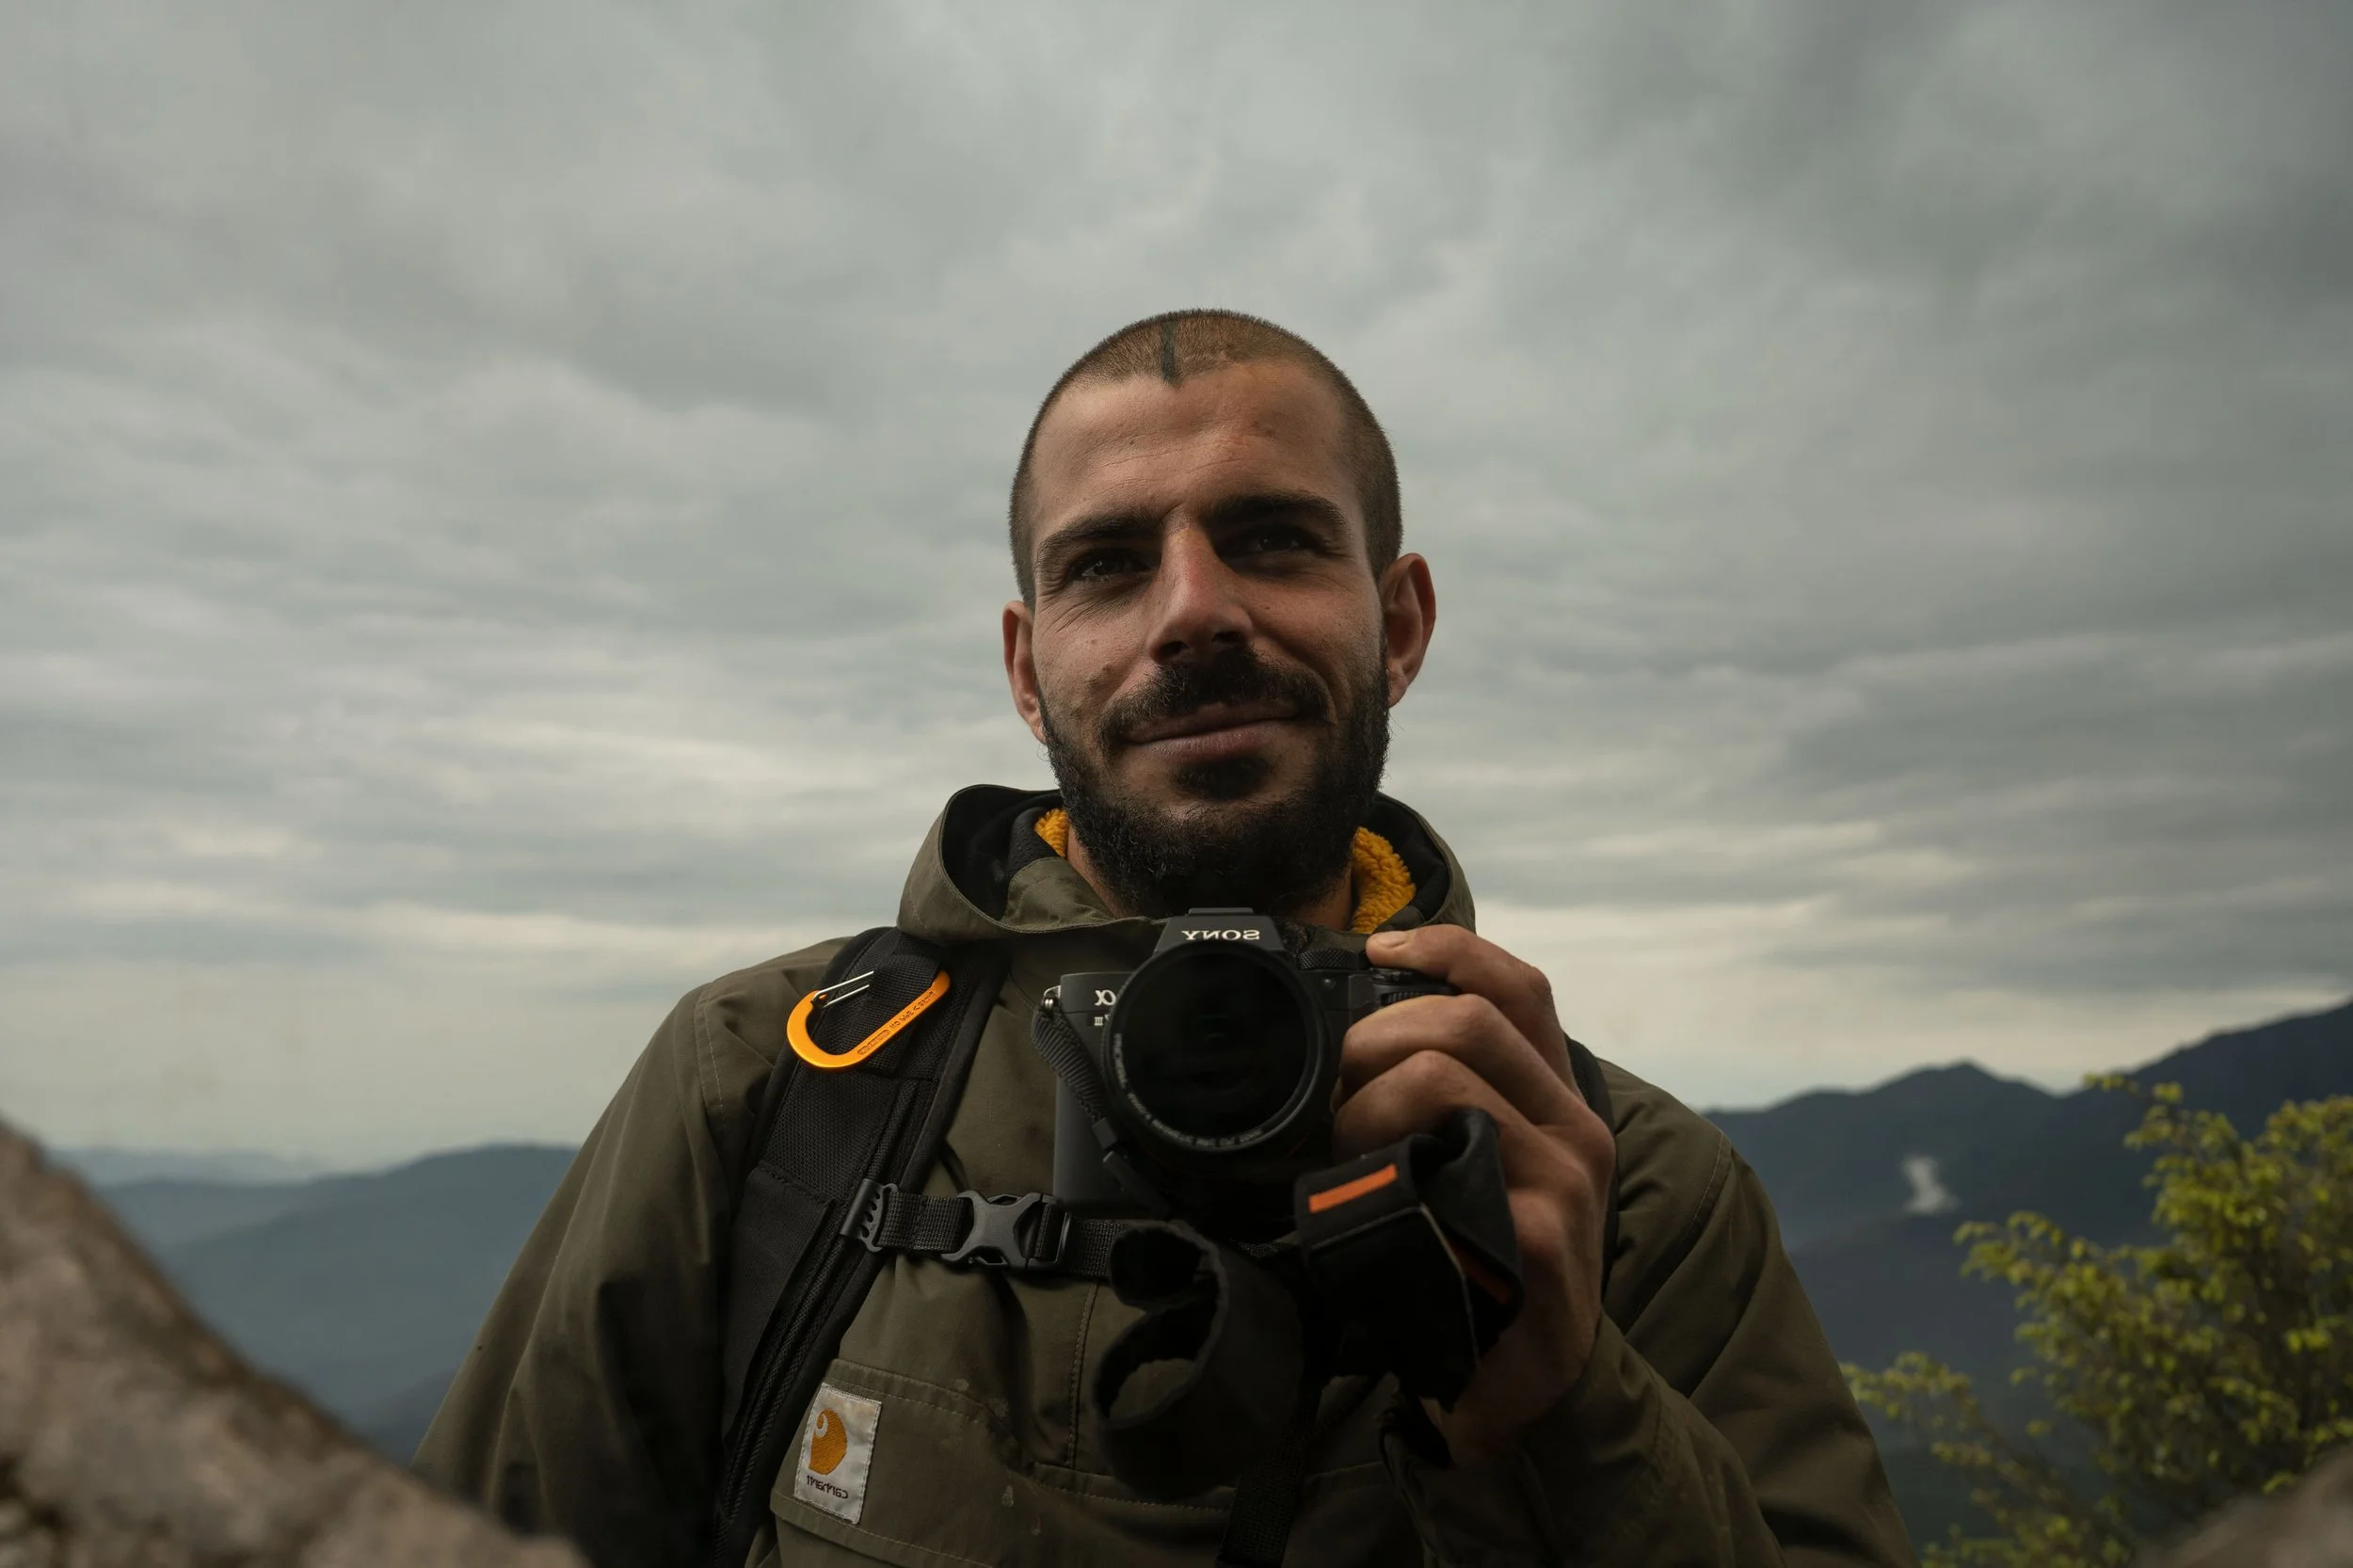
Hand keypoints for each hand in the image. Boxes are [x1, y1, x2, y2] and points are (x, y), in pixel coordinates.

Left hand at [1333, 925, 1613, 1463]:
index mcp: (1555, 1100)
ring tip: (1344, 1148)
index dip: (1447, 948)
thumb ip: (1443, 1106)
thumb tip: (1351, 1041)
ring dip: (1366, 1099)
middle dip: (1376, 1034)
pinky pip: (1449, 1158)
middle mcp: (1574, 1127)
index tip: (1376, 947)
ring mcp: (1563, 1180)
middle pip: (1469, 1018)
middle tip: (1334, 1085)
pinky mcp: (1540, 1235)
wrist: (1521, 1394)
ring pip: (1444, 1074)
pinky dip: (1384, 1158)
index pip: (1518, 987)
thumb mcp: (1473, 1170)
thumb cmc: (1484, 1272)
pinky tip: (1368, 1192)